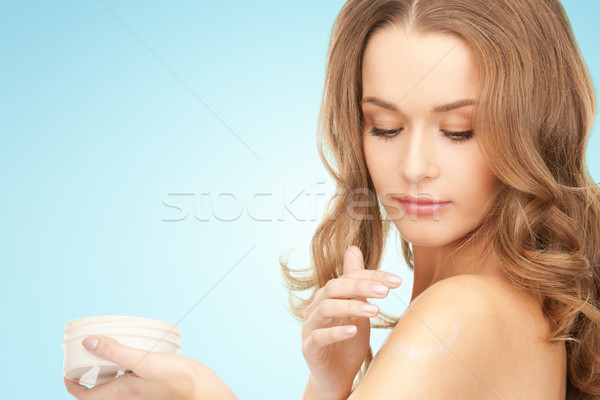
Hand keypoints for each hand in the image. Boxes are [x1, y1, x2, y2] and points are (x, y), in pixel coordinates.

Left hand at [64, 335, 237, 399]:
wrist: (203, 390)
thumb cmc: (176, 380)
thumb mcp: (143, 361)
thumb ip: (115, 352)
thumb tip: (88, 342)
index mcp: (120, 393)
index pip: (84, 394)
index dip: (72, 383)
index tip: (67, 369)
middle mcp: (127, 395)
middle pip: (99, 387)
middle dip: (90, 369)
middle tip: (88, 349)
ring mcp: (139, 391)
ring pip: (115, 380)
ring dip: (109, 365)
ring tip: (109, 345)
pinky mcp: (151, 384)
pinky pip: (131, 375)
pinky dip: (127, 363)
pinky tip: (136, 349)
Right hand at [301, 246, 401, 398]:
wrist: (337, 376)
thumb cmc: (348, 341)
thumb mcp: (357, 310)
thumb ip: (355, 283)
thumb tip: (353, 248)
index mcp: (328, 296)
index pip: (347, 278)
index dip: (371, 276)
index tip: (396, 281)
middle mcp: (315, 307)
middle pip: (334, 288)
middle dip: (360, 286)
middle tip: (385, 291)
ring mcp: (310, 327)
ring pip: (326, 308)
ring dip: (351, 307)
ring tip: (375, 311)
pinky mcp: (309, 348)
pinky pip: (319, 336)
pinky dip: (336, 332)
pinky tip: (354, 331)